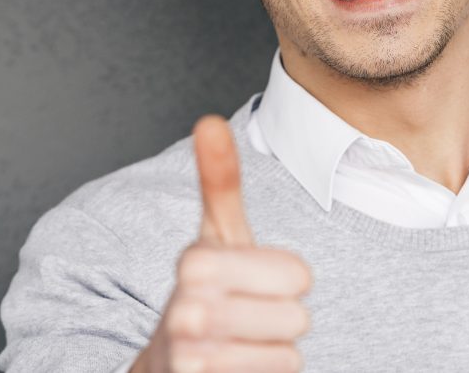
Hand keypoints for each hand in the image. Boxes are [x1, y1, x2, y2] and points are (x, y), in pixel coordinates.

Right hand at [131, 115, 312, 371]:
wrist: (169, 363)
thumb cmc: (206, 292)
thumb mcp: (215, 237)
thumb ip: (218, 180)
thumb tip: (209, 120)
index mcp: (195, 261)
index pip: (299, 274)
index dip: (284, 280)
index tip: (251, 281)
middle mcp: (188, 308)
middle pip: (297, 315)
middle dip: (280, 318)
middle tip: (247, 314)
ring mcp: (194, 355)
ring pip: (290, 352)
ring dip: (274, 349)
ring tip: (241, 340)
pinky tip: (239, 365)